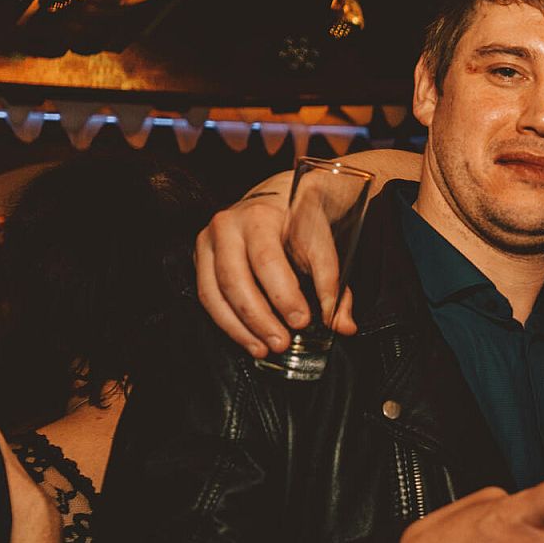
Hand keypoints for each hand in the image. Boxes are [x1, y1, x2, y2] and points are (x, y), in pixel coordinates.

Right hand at [195, 187, 355, 358]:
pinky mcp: (201, 257)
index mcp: (260, 216)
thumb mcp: (322, 245)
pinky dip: (227, 323)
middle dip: (260, 317)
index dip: (285, 295)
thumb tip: (343, 325)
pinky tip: (248, 338)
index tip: (302, 320)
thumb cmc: (300, 220)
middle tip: (282, 340)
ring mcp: (210, 241)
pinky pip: (207, 297)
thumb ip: (334, 286)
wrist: (279, 195)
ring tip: (264, 347)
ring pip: (216, 292)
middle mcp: (229, 225)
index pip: (269, 261)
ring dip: (240, 327)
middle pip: (237, 278)